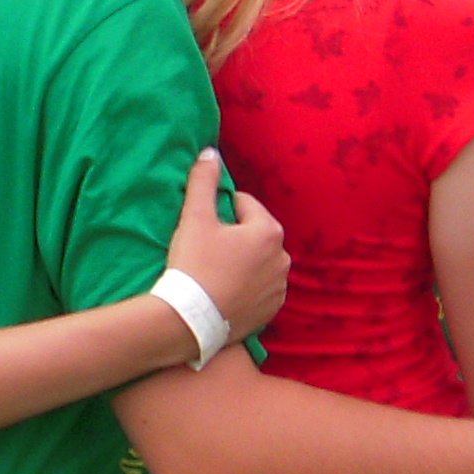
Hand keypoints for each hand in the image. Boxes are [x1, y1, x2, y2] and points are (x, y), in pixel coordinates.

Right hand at [164, 149, 286, 343]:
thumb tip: (210, 152)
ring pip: (258, 263)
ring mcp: (279, 287)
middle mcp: (283, 258)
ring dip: (242, 262)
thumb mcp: (195, 217)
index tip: (203, 227)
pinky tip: (224, 291)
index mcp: (269, 231)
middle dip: (234, 237)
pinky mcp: (271, 311)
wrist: (189, 320)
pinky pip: (260, 289)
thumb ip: (204, 181)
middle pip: (254, 235)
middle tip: (206, 250)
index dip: (220, 212)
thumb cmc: (194, 265)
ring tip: (214, 273)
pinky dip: (247, 287)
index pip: (245, 206)